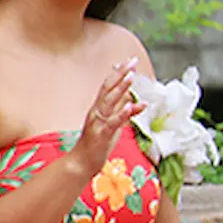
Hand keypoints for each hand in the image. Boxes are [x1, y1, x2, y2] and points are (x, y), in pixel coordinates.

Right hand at [72, 57, 144, 175]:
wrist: (83, 161)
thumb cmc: (99, 143)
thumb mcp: (115, 125)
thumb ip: (126, 113)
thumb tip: (139, 103)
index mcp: (100, 107)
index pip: (109, 85)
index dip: (120, 72)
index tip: (130, 60)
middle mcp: (97, 110)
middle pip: (108, 88)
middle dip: (121, 74)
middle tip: (132, 61)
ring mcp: (98, 121)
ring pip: (109, 101)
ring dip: (120, 88)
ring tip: (130, 76)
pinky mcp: (101, 133)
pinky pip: (112, 122)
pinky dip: (121, 113)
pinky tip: (129, 105)